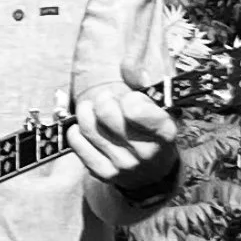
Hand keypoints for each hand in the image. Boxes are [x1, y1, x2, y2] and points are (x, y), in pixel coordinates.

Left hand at [69, 62, 178, 195]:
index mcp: (164, 133)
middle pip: (106, 114)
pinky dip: (77, 129)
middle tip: (106, 98)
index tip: (130, 98)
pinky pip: (77, 142)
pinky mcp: (103, 173)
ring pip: (89, 127)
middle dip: (104, 99)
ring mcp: (123, 166)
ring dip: (86, 111)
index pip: (135, 109)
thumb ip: (146, 86)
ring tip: (93, 108)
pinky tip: (86, 126)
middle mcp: (145, 153)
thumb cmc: (154, 132)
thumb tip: (127, 68)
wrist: (154, 172)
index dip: (129, 97)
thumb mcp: (161, 108)